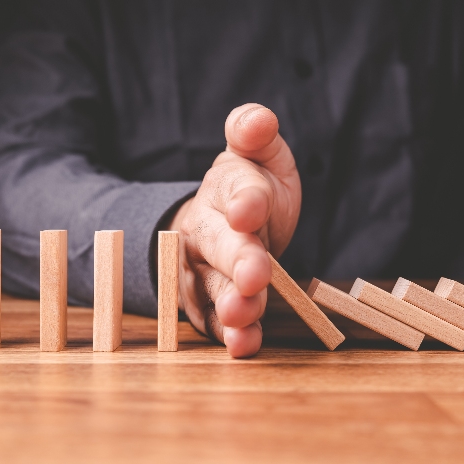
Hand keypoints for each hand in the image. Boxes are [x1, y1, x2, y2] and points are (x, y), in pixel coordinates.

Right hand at [167, 103, 301, 357]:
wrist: (224, 226)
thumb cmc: (250, 189)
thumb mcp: (258, 158)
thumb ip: (255, 136)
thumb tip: (259, 118)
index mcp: (226, 188)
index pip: (235, 189)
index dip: (244, 199)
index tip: (251, 209)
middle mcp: (209, 230)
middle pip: (221, 244)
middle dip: (238, 259)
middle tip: (255, 276)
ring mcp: (205, 269)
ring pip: (214, 286)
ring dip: (231, 303)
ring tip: (245, 315)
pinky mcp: (209, 303)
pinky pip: (217, 321)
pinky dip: (231, 334)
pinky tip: (245, 344)